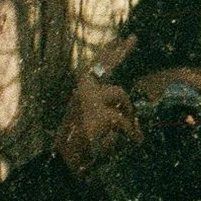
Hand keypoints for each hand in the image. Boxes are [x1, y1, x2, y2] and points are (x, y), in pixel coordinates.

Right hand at [56, 36, 140, 175]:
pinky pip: (125, 121)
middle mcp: (83, 90)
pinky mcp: (102, 114)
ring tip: (130, 130)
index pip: (97, 67)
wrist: (66, 162)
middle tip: (133, 38)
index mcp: (81, 92)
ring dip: (128, 112)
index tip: (117, 40)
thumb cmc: (78, 145)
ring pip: (122, 95)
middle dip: (121, 52)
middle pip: (107, 65)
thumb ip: (109, 110)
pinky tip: (134, 141)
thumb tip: (130, 109)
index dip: (108, 54)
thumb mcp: (93, 124)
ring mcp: (91, 99)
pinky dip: (131, 133)